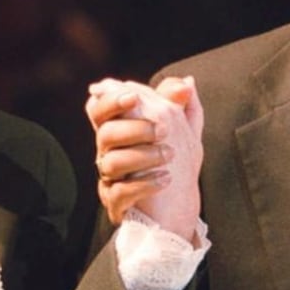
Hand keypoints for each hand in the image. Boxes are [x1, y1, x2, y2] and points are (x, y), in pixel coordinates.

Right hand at [88, 76, 203, 241]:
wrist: (180, 206)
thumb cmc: (176, 165)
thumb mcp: (184, 132)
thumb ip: (183, 107)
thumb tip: (187, 83)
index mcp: (122, 131)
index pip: (102, 109)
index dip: (112, 99)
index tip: (134, 97)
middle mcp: (110, 153)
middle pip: (105, 133)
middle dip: (135, 128)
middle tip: (165, 130)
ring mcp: (111, 179)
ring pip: (111, 163)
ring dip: (144, 156)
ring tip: (171, 156)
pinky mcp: (117, 203)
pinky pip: (120, 192)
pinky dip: (145, 184)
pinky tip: (165, 179)